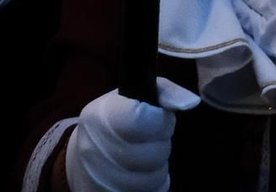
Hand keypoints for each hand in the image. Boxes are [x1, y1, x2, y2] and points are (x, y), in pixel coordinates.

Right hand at [64, 80, 198, 191]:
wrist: (85, 157)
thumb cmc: (115, 120)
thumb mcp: (134, 97)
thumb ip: (164, 93)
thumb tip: (190, 102)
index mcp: (100, 116)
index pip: (141, 120)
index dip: (160, 121)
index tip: (157, 118)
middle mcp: (94, 150)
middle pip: (154, 153)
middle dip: (160, 145)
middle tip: (150, 139)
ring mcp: (100, 180)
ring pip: (155, 178)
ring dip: (158, 167)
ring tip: (145, 156)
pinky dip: (152, 185)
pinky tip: (140, 173)